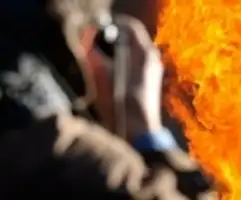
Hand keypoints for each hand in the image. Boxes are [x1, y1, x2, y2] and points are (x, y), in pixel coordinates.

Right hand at [82, 15, 164, 140]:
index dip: (111, 25)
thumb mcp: (101, 78)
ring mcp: (154, 70)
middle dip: (113, 39)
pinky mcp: (152, 81)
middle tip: (96, 46)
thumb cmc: (120, 105)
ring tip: (102, 62)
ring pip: (133, 51)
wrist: (140, 132)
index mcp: (143, 53)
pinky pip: (136, 63)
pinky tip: (113, 76)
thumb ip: (93, 54)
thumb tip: (86, 39)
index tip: (96, 31)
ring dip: (117, 52)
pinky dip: (123, 63)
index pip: (129, 26)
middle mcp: (152, 58)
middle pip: (132, 38)